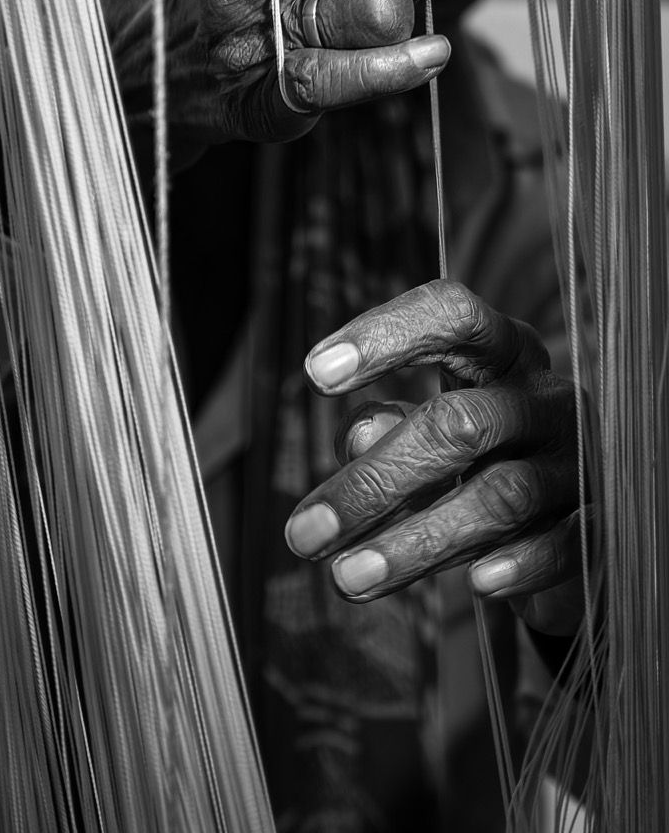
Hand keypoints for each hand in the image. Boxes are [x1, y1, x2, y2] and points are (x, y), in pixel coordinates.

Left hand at [284, 280, 582, 636]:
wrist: (564, 526)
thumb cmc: (473, 460)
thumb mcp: (423, 433)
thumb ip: (387, 428)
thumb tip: (360, 436)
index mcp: (501, 353)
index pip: (453, 316)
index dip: (386, 334)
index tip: (313, 374)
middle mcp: (545, 396)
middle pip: (459, 423)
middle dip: (373, 482)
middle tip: (301, 535)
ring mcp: (579, 460)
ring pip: (500, 496)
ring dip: (416, 542)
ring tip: (344, 579)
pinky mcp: (600, 524)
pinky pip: (564, 544)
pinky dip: (521, 564)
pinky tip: (478, 585)